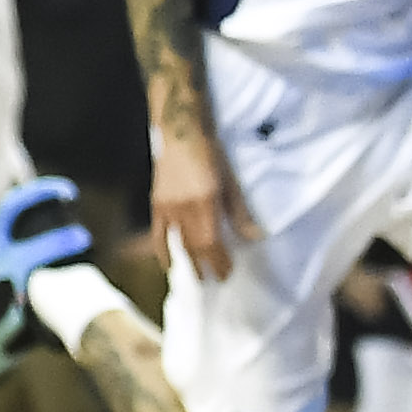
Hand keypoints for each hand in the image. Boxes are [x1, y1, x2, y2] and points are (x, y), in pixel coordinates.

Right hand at [149, 122, 258, 282]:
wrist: (181, 132)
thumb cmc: (210, 152)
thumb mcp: (230, 181)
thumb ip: (239, 212)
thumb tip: (254, 237)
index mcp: (205, 202)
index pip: (211, 242)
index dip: (220, 261)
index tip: (228, 273)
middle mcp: (184, 208)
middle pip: (195, 246)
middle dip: (207, 265)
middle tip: (217, 280)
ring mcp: (167, 207)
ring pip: (178, 243)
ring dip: (189, 262)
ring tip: (198, 277)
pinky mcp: (156, 204)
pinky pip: (158, 234)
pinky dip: (163, 251)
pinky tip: (169, 264)